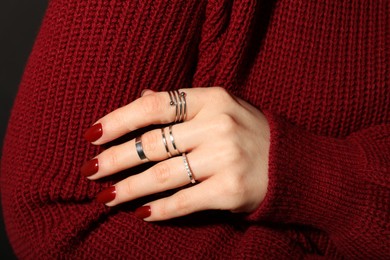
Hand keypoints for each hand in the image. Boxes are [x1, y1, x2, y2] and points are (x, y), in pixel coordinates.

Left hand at [81, 87, 269, 220]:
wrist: (290, 164)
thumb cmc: (247, 133)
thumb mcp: (219, 107)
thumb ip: (180, 104)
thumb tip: (139, 97)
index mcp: (212, 99)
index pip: (155, 105)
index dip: (119, 119)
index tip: (93, 134)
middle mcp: (218, 125)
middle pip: (153, 143)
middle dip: (115, 159)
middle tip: (90, 170)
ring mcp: (225, 158)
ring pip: (162, 175)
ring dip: (129, 188)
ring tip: (106, 196)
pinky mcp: (231, 190)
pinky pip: (183, 201)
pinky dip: (158, 209)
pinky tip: (140, 212)